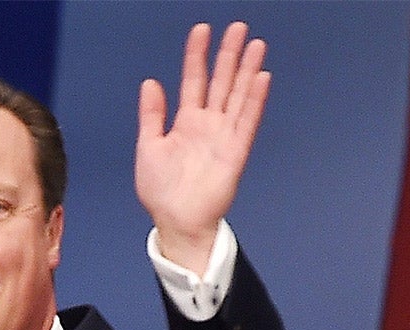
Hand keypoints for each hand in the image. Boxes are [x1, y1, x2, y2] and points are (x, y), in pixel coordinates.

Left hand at [136, 21, 270, 270]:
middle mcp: (208, 125)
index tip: (202, 30)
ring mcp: (223, 136)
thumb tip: (150, 82)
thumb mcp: (148, 146)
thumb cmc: (161, 191)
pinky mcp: (235, 152)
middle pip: (221, 82)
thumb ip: (152, 114)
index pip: (193, 80)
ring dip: (247, 71)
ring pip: (237, 96)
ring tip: (256, 45)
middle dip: (229, 54)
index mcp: (186, 122)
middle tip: (238, 27)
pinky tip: (261, 79)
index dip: (197, 55)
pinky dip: (254, 101)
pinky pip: (246, 122)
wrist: (176, 222)